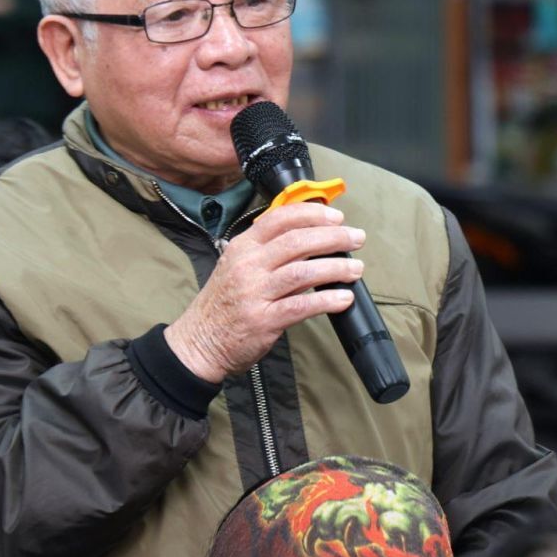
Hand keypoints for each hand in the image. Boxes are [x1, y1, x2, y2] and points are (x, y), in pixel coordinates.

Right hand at [165, 202, 364, 382]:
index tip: (337, 217)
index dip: (313, 214)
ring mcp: (255, 293)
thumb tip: (310, 238)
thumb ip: (267, 251)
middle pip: (297, 241)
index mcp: (242, 247)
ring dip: (336, 268)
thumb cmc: (223, 303)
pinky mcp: (263, 320)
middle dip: (334, 237)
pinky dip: (326, 300)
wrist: (200, 342)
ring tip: (356, 268)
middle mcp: (248, 265)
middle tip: (356, 239)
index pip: (280, 218)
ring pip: (303, 271)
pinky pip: (302, 306)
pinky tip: (343, 298)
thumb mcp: (236, 266)